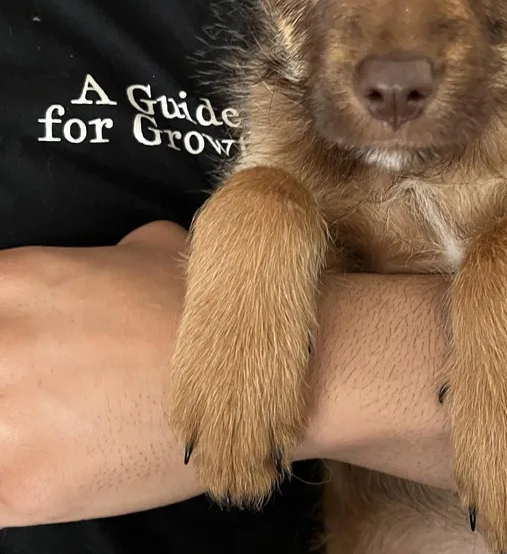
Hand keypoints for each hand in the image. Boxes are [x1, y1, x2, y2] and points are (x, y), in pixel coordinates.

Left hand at [0, 221, 202, 525]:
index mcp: (19, 279)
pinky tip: (56, 469)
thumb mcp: (154, 247)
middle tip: (43, 394)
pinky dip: (16, 481)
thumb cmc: (208, 313)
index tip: (19, 353)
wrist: (255, 378)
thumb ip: (103, 258)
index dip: (4, 333)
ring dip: (11, 431)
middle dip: (7, 382)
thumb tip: (106, 266)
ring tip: (53, 432)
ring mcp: (2, 417)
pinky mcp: (17, 485)